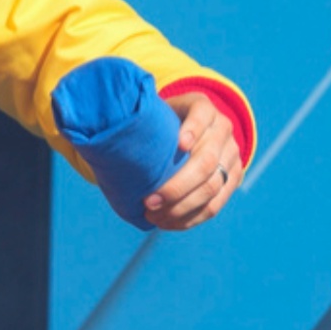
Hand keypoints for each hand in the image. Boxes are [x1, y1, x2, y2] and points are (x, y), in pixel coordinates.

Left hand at [145, 93, 240, 230]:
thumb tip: (97, 129)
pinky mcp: (233, 178)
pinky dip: (191, 218)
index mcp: (203, 107)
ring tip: (154, 217)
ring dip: (182, 208)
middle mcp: (223, 129)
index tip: (180, 144)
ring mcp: (232, 155)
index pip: (202, 114)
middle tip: (149, 202)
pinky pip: (215, 205)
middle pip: (207, 161)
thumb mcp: (156, 111)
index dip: (193, 129)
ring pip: (212, 188)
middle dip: (177, 186)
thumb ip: (138, 118)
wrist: (193, 128)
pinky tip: (168, 223)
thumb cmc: (163, 122)